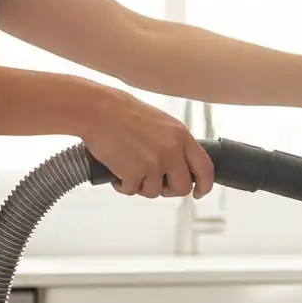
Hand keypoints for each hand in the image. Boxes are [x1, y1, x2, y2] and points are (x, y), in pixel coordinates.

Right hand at [76, 84, 215, 198]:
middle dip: (169, 190)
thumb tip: (180, 165)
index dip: (205, 185)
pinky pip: (132, 191)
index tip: (199, 192)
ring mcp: (153, 164)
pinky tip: (117, 173)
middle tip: (156, 184)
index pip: (205, 168)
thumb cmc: (123, 113)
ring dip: (142, 186)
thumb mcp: (161, 122)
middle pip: (183, 187)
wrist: (96, 110)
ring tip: (129, 170)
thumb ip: (174, 143)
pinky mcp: (134, 173)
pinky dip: (123, 186)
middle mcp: (171, 151)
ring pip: (155, 192)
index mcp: (181, 136)